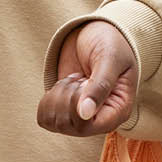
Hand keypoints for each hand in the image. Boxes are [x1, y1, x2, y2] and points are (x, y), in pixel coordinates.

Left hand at [37, 21, 137, 136]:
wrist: (96, 34)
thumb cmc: (111, 44)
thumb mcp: (110, 59)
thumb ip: (99, 86)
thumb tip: (85, 113)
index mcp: (117, 111)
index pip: (86, 127)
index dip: (74, 105)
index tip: (84, 81)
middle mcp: (99, 120)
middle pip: (65, 125)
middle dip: (66, 96)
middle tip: (80, 77)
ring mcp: (81, 119)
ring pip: (53, 122)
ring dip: (58, 95)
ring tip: (75, 79)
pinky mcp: (65, 113)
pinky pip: (44, 117)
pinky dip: (49, 98)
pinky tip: (66, 85)